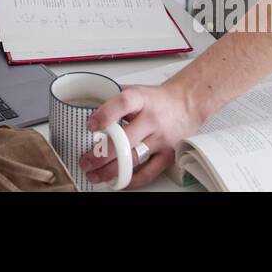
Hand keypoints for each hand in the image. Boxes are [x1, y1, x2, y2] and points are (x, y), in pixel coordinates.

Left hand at [80, 79, 202, 188]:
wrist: (187, 104)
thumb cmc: (158, 99)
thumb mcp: (135, 89)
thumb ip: (112, 96)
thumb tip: (85, 105)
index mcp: (141, 99)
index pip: (123, 104)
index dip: (105, 115)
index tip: (90, 125)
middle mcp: (152, 120)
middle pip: (124, 140)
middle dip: (100, 155)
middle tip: (85, 161)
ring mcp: (160, 139)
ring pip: (133, 159)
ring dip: (110, 171)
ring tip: (94, 175)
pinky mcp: (167, 155)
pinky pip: (148, 173)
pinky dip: (130, 180)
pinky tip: (117, 181)